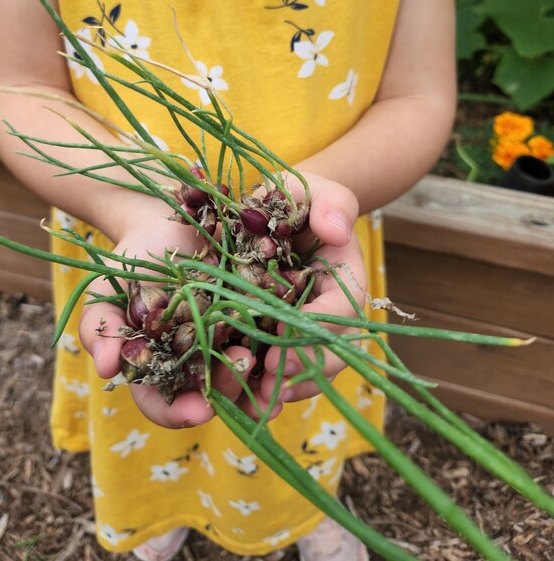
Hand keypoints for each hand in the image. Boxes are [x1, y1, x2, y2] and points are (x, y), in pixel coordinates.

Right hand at [78, 196, 257, 428]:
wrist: (165, 225)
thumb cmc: (131, 263)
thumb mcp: (107, 292)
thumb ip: (100, 328)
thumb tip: (105, 368)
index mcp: (159, 366)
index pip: (164, 404)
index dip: (179, 413)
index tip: (199, 411)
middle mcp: (195, 361)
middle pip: (211, 393)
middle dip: (228, 390)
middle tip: (241, 367)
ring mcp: (225, 341)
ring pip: (244, 373)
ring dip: (260, 378)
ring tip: (269, 365)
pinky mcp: (250, 316)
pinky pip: (266, 336)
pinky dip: (277, 343)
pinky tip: (289, 340)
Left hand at [248, 172, 365, 409]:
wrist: (268, 217)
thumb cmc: (290, 199)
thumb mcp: (308, 188)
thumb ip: (330, 201)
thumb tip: (337, 231)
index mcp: (343, 279)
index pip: (343, 309)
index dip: (319, 327)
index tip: (283, 335)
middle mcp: (329, 311)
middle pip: (332, 350)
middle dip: (305, 369)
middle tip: (271, 379)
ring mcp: (304, 328)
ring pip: (310, 369)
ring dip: (287, 387)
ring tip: (256, 397)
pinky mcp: (277, 337)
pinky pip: (281, 369)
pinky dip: (265, 385)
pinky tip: (243, 393)